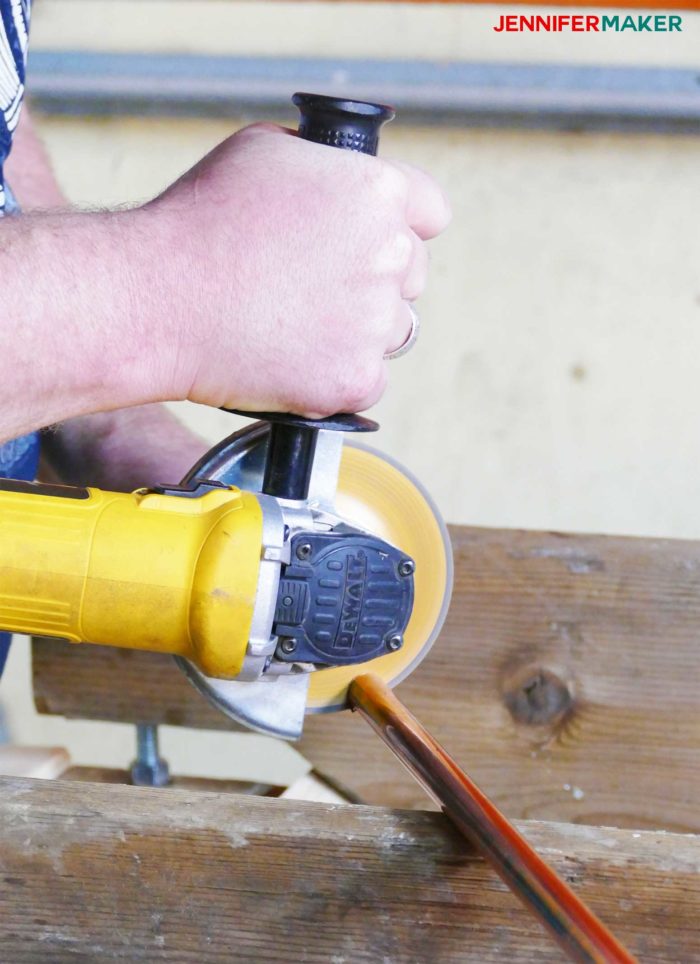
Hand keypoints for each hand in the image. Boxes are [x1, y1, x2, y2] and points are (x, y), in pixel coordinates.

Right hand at [142, 123, 450, 416]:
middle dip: (373, 279)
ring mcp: (375, 324)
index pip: (431, 212)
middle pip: (411, 276)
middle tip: (312, 286)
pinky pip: (366, 379)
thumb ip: (326, 164)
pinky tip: (290, 357)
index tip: (373, 240)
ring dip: (359, 329)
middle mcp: (389, 257)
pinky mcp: (354, 380)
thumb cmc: (199, 221)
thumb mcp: (265, 150)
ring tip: (294, 322)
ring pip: (393, 331)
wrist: (157, 300)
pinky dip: (335, 375)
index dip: (401, 224)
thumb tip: (342, 178)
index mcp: (377, 193)